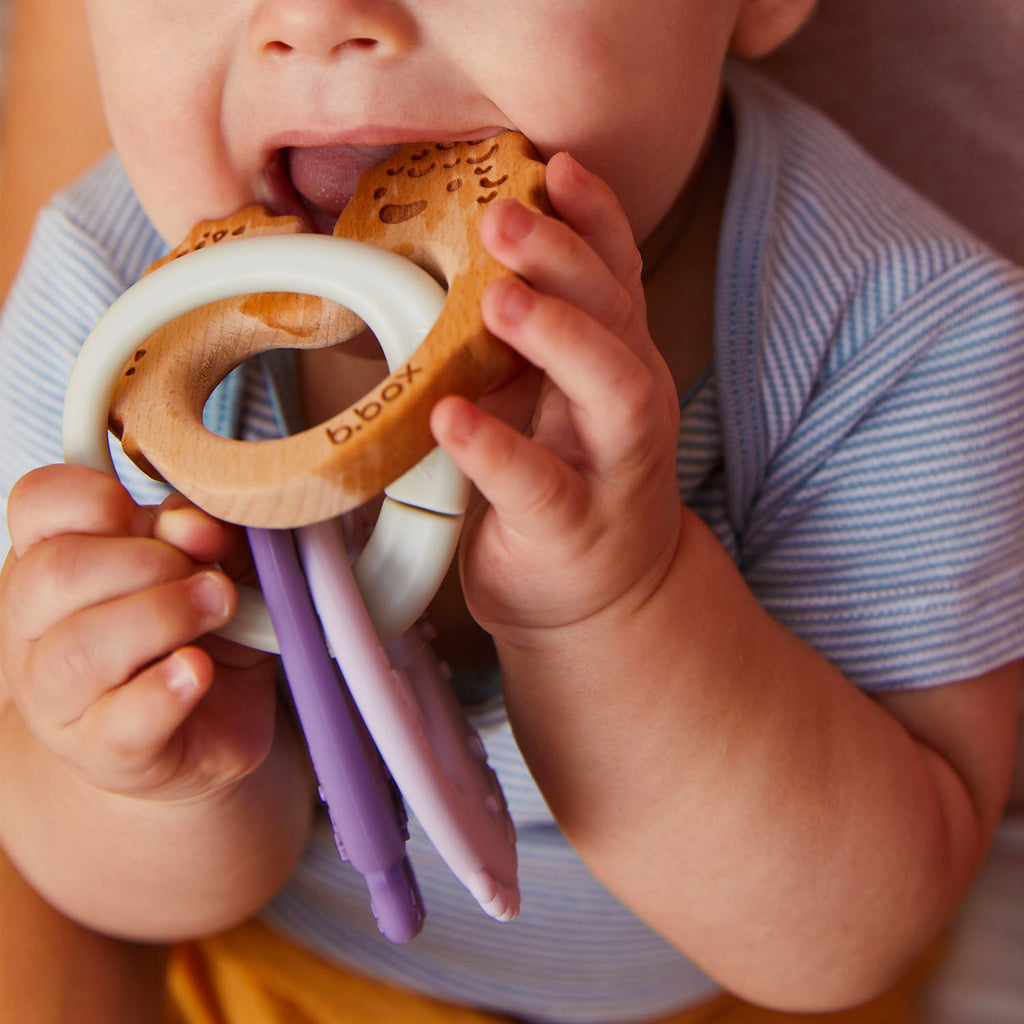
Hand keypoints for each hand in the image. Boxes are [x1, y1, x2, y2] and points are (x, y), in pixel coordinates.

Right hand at [0, 464, 277, 800]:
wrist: (207, 727)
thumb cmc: (197, 630)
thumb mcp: (214, 564)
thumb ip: (205, 533)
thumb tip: (191, 523)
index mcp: (52, 561)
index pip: (38, 504)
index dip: (98, 497)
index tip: (162, 518)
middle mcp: (36, 628)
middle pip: (56, 572)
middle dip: (149, 561)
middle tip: (208, 577)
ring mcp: (61, 698)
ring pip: (81, 647)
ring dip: (165, 615)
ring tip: (220, 608)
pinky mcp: (106, 751)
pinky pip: (121, 720)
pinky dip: (167, 688)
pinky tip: (198, 669)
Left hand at [430, 153, 681, 641]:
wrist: (603, 601)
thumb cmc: (571, 485)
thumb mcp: (563, 402)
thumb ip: (538, 342)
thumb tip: (474, 262)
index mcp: (619, 365)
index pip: (618, 278)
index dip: (595, 220)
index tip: (553, 166)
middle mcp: (629, 408)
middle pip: (619, 319)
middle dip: (569, 260)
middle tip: (505, 218)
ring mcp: (611, 471)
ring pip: (613, 393)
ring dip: (560, 338)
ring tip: (498, 300)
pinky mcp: (574, 530)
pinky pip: (543, 487)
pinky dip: (498, 449)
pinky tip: (452, 418)